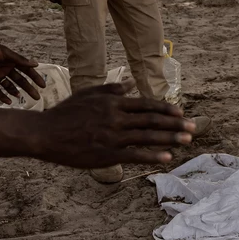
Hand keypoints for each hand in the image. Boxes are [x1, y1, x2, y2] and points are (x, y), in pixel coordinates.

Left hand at [0, 15, 44, 104]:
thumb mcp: (5, 53)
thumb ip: (19, 60)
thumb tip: (36, 64)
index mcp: (11, 61)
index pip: (26, 70)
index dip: (35, 77)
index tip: (43, 85)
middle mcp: (5, 68)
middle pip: (19, 80)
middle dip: (28, 88)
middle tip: (37, 97)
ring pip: (8, 87)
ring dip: (15, 92)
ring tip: (21, 99)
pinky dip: (2, 96)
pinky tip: (9, 102)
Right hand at [35, 83, 195, 166]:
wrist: (45, 133)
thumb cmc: (65, 113)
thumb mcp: (88, 93)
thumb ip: (112, 88)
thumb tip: (130, 82)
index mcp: (113, 102)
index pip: (146, 104)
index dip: (165, 109)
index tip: (180, 113)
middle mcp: (116, 117)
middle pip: (152, 120)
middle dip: (175, 124)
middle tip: (193, 127)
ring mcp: (113, 136)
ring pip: (148, 136)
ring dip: (170, 138)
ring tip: (187, 140)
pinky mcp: (107, 153)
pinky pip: (135, 155)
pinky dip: (152, 156)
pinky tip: (167, 157)